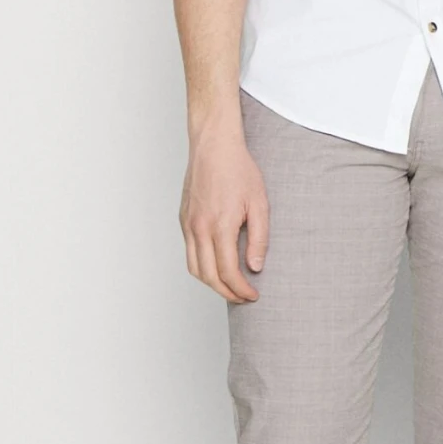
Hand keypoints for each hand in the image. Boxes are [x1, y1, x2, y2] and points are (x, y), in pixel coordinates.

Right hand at [180, 116, 268, 302]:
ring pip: (194, 268)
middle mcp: (199, 228)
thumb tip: (255, 267)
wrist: (213, 146)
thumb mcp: (259, 203)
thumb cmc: (238, 169)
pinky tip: (216, 265)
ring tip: (230, 287)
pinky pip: (189, 252)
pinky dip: (201, 266)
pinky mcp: (183, 219)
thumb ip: (258, 238)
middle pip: (209, 277)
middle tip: (243, 297)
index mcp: (220, 226)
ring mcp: (188, 224)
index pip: (228, 272)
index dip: (241, 290)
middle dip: (227, 293)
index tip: (253, 295)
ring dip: (211, 283)